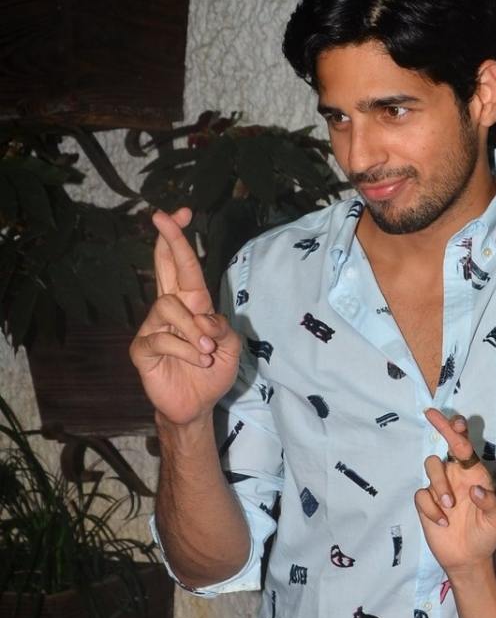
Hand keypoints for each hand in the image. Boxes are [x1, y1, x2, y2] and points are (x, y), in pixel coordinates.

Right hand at [129, 207, 240, 425]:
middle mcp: (169, 309)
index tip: (182, 212)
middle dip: (168, 241)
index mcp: (192, 304)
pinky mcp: (142, 349)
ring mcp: (152, 327)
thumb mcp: (230, 347)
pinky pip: (161, 338)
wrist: (197, 405)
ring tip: (207, 353)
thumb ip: (222, 327)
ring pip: (169, 307)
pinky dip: (185, 350)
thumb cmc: (213, 371)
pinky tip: (197, 362)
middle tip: (164, 217)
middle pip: (164, 268)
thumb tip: (205, 318)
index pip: (183, 266)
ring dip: (194, 330)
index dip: (180, 240)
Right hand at [414, 409, 495, 574]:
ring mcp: (439, 488)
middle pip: (444, 445)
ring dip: (440, 484)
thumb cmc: (486, 534)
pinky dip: (431, 509)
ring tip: (450, 506)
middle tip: (433, 415)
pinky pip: (422, 495)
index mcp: (475, 474)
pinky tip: (443, 523)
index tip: (456, 419)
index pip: (467, 447)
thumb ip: (489, 502)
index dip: (460, 430)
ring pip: (431, 466)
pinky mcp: (426, 503)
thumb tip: (474, 487)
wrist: (469, 558)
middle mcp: (456, 476)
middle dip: (441, 427)